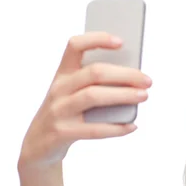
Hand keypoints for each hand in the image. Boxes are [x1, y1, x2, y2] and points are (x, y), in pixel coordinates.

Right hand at [18, 32, 151, 169]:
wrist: (37, 146)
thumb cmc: (66, 114)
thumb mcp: (73, 94)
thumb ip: (95, 85)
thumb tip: (133, 81)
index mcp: (62, 73)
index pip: (75, 46)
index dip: (97, 39)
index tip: (121, 42)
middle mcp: (59, 88)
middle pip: (94, 72)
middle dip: (125, 74)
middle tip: (147, 80)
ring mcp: (59, 110)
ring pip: (94, 96)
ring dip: (123, 95)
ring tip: (144, 96)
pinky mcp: (62, 132)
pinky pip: (94, 129)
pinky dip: (116, 128)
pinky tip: (132, 125)